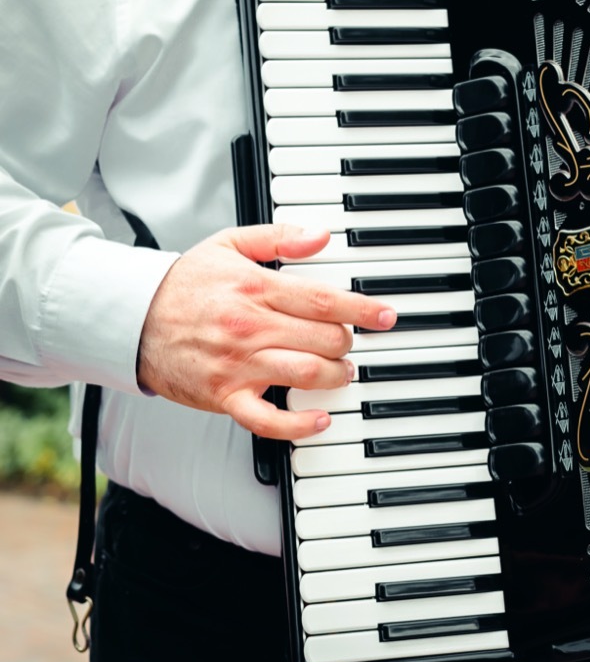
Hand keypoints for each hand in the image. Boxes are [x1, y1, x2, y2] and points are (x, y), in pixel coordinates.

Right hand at [137, 224, 396, 439]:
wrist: (131, 318)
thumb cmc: (185, 284)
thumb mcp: (230, 244)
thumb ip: (279, 237)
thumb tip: (321, 236)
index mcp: (256, 289)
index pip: (325, 300)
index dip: (363, 309)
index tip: (386, 316)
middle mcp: (250, 327)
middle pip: (324, 339)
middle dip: (346, 343)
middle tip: (347, 342)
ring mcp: (238, 364)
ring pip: (306, 374)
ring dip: (335, 376)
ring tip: (339, 371)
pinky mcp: (224, 395)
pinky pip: (268, 420)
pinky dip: (299, 425)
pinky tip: (320, 419)